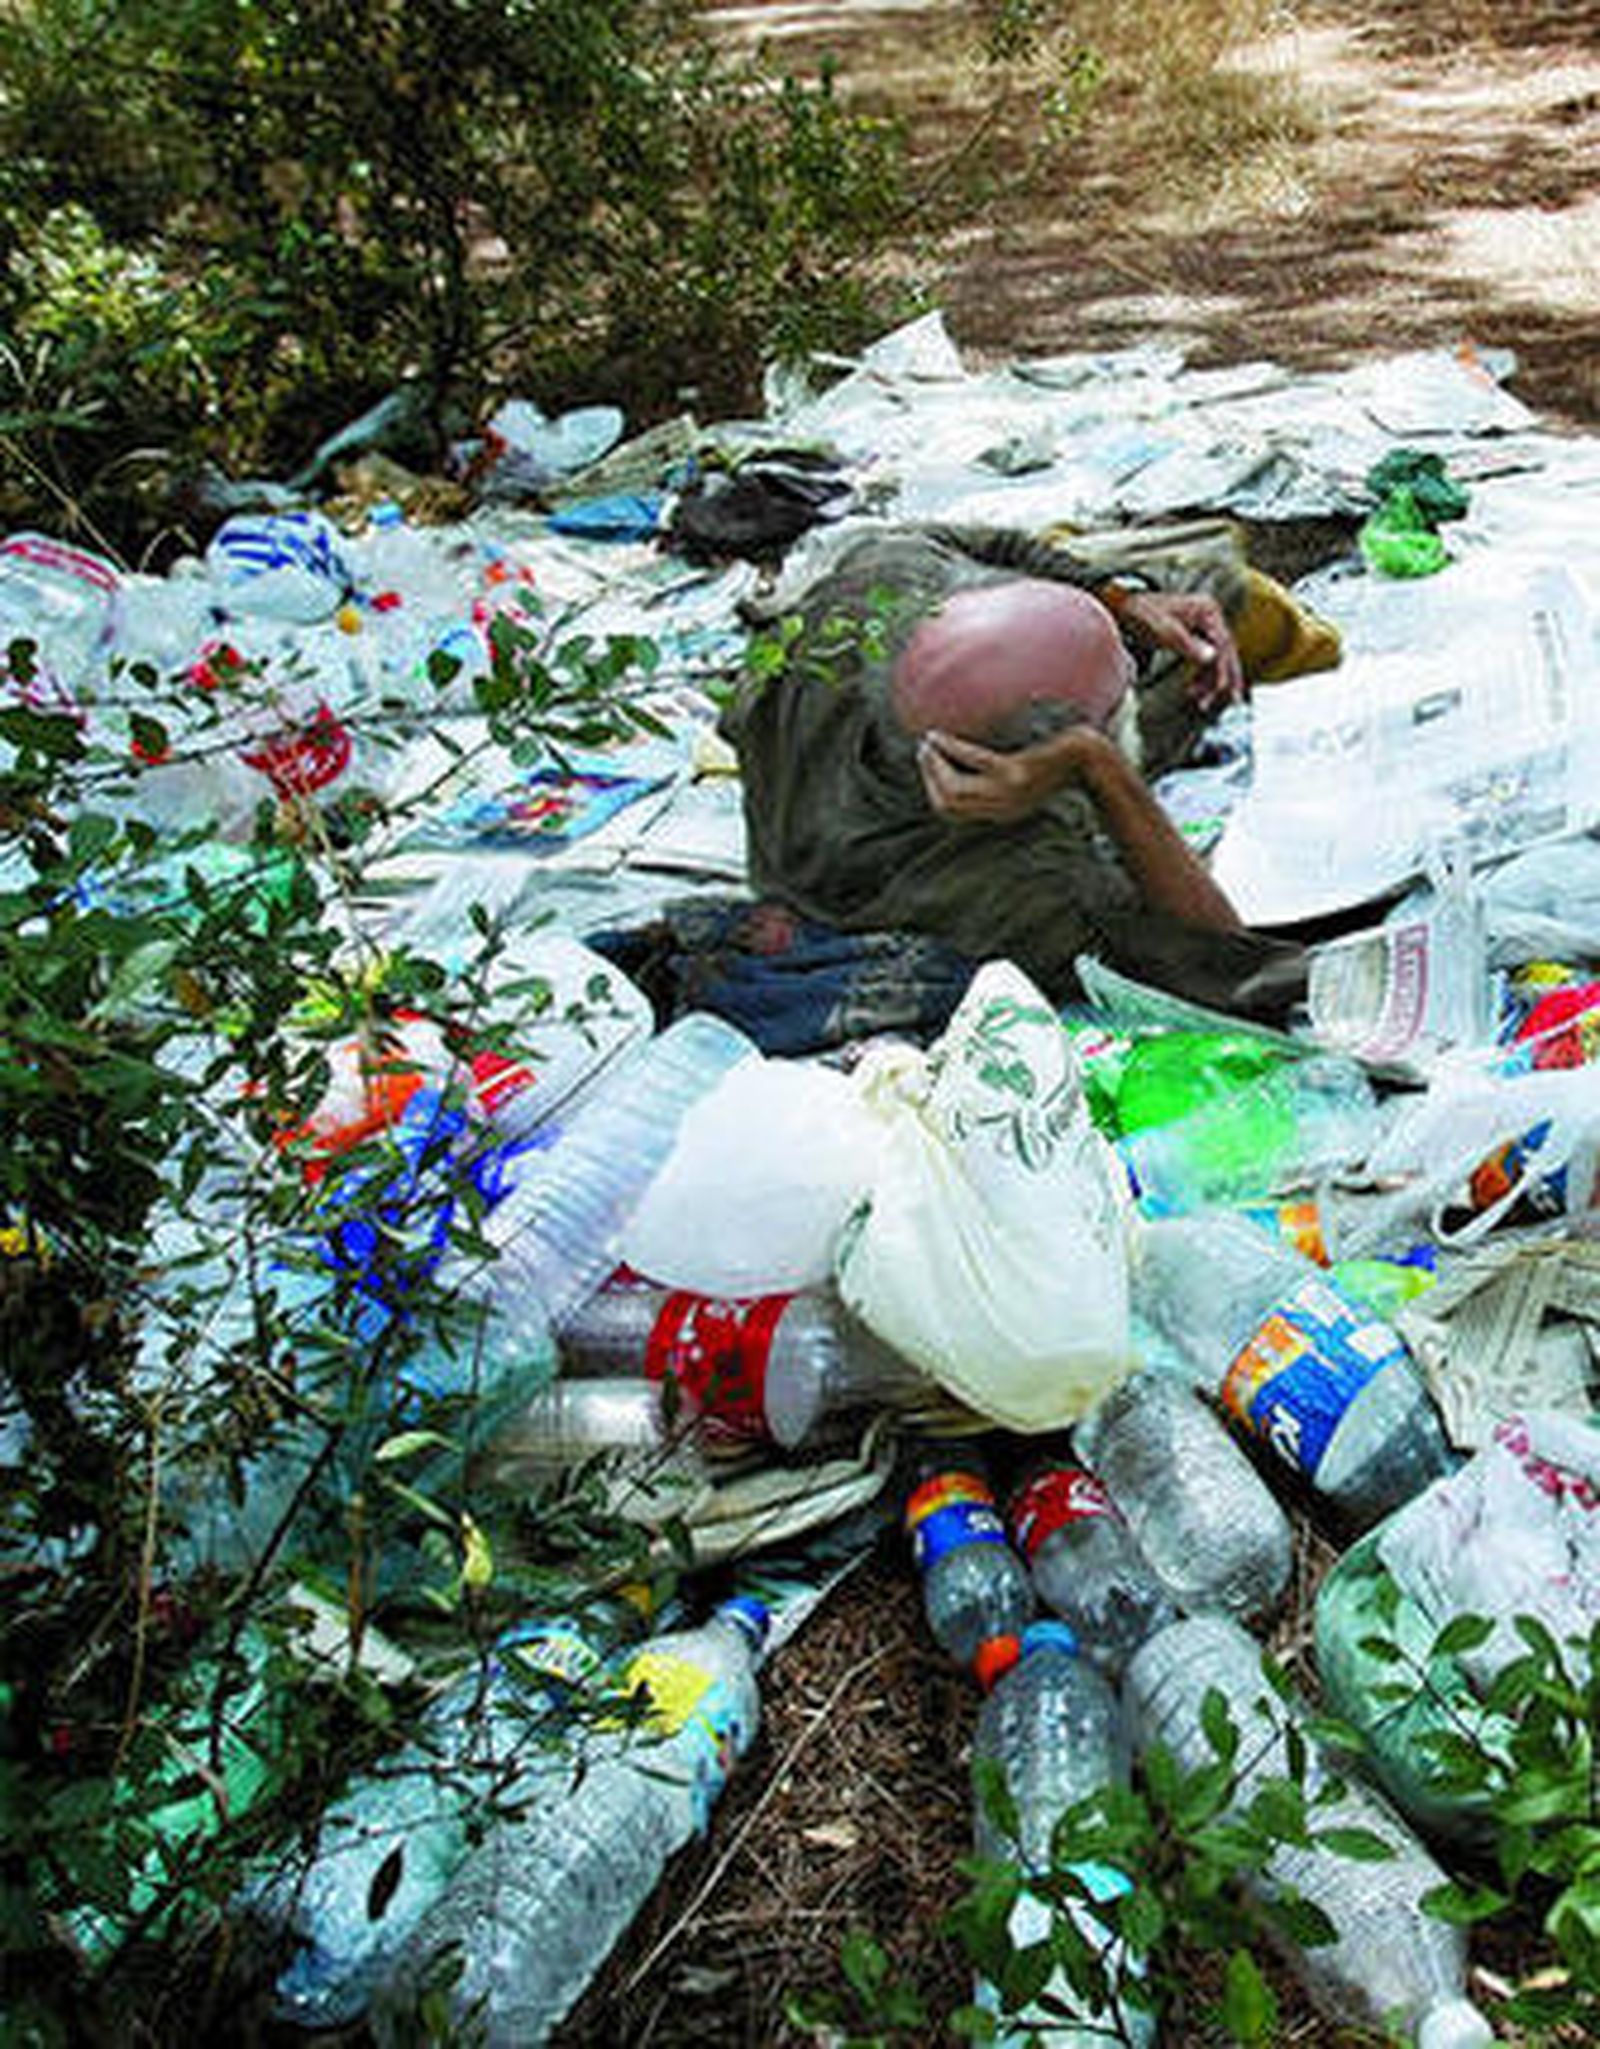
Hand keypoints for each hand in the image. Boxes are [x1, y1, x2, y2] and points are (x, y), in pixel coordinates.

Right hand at [917, 726, 1088, 823]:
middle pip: (948, 802)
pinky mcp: (1017, 773)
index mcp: (1001, 812)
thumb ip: (998, 781)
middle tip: (922, 751)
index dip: (932, 790)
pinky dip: (951, 749)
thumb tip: (966, 763)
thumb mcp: (1025, 779)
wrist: (1092, 762)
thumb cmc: (1059, 765)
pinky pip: (974, 763)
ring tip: (928, 743)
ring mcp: (1008, 792)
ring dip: (934, 764)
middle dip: (928, 776)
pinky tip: (939, 737)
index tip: (926, 765)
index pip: (953, 811)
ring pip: (954, 788)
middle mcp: (1002, 807)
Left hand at [1116, 588, 1245, 711]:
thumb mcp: (1164, 630)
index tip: (1221, 689)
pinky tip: (1193, 690)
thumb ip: (1187, 644)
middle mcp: (1211, 615)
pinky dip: (1203, 675)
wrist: (1128, 607)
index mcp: (1207, 610)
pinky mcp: (1198, 635)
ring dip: (1211, 681)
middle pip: (1226, 651)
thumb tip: (1213, 657)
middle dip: (1227, 677)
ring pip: (1218, 657)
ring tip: (1202, 703)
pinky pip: (1207, 658)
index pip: (1223, 643)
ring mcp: (1206, 624)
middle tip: (1234, 700)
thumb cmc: (1143, 615)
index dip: (1224, 668)